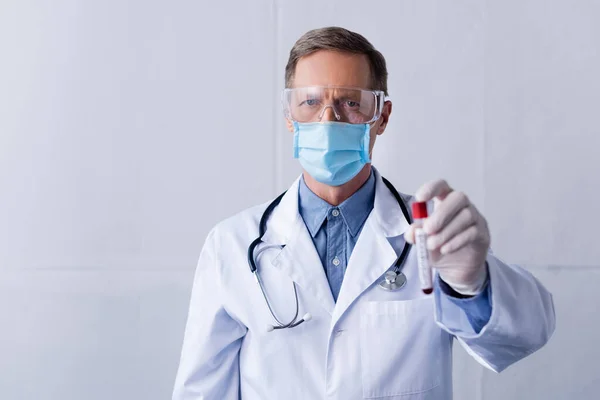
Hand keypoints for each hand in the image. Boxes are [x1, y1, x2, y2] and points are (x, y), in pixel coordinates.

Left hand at [404, 179, 490, 294]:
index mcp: (445, 201)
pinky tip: (445, 249)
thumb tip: (412, 232)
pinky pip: (472, 232)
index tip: (419, 198)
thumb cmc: (439, 247)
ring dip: (446, 231)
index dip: (432, 188)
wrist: (456, 269)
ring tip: (432, 245)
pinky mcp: (483, 234)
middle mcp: (462, 206)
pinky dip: (456, 241)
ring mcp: (475, 218)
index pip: (442, 186)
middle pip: (458, 197)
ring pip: (466, 216)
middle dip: (441, 213)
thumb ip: (416, 235)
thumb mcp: (423, 242)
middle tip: (428, 230)